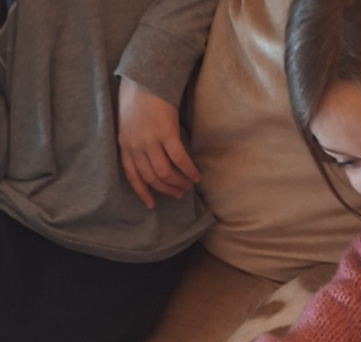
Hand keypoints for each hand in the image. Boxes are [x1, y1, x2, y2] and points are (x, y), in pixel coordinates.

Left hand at [117, 76, 199, 208]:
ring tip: (188, 186)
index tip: (152, 205)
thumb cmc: (137, 99)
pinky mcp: (166, 133)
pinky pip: (179, 159)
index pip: (132, 176)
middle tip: (178, 194)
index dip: (142, 193)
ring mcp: (150, 140)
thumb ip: (134, 143)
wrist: (145, 77)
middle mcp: (135, 145)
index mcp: (124, 144)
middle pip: (152, 177)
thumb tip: (149, 161)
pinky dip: (188, 171)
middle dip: (166, 189)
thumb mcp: (128, 124)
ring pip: (165, 172)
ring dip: (179, 182)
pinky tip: (196, 176)